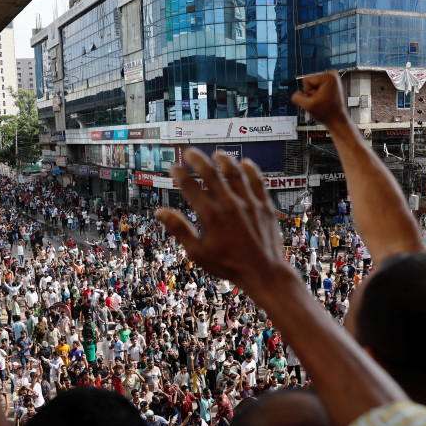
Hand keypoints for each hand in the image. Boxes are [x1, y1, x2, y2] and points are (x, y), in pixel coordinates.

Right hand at [156, 150, 285, 296]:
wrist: (264, 272)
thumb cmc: (229, 265)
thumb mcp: (198, 253)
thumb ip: (179, 229)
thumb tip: (160, 213)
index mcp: (211, 216)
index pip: (190, 187)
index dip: (179, 173)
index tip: (174, 167)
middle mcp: (230, 205)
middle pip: (211, 173)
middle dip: (198, 160)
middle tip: (190, 152)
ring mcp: (249, 203)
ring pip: (235, 173)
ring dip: (224, 161)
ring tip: (216, 154)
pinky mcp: (265, 205)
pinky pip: (257, 181)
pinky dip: (250, 170)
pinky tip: (245, 163)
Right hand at [291, 71, 348, 127]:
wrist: (337, 119)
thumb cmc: (326, 113)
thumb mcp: (308, 106)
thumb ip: (297, 98)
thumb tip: (296, 94)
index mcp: (328, 76)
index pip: (306, 80)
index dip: (309, 92)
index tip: (319, 98)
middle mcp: (332, 74)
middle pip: (309, 80)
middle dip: (312, 92)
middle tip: (321, 100)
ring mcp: (332, 77)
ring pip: (312, 83)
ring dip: (315, 93)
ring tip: (324, 100)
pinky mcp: (331, 81)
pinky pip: (316, 85)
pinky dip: (318, 93)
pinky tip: (325, 98)